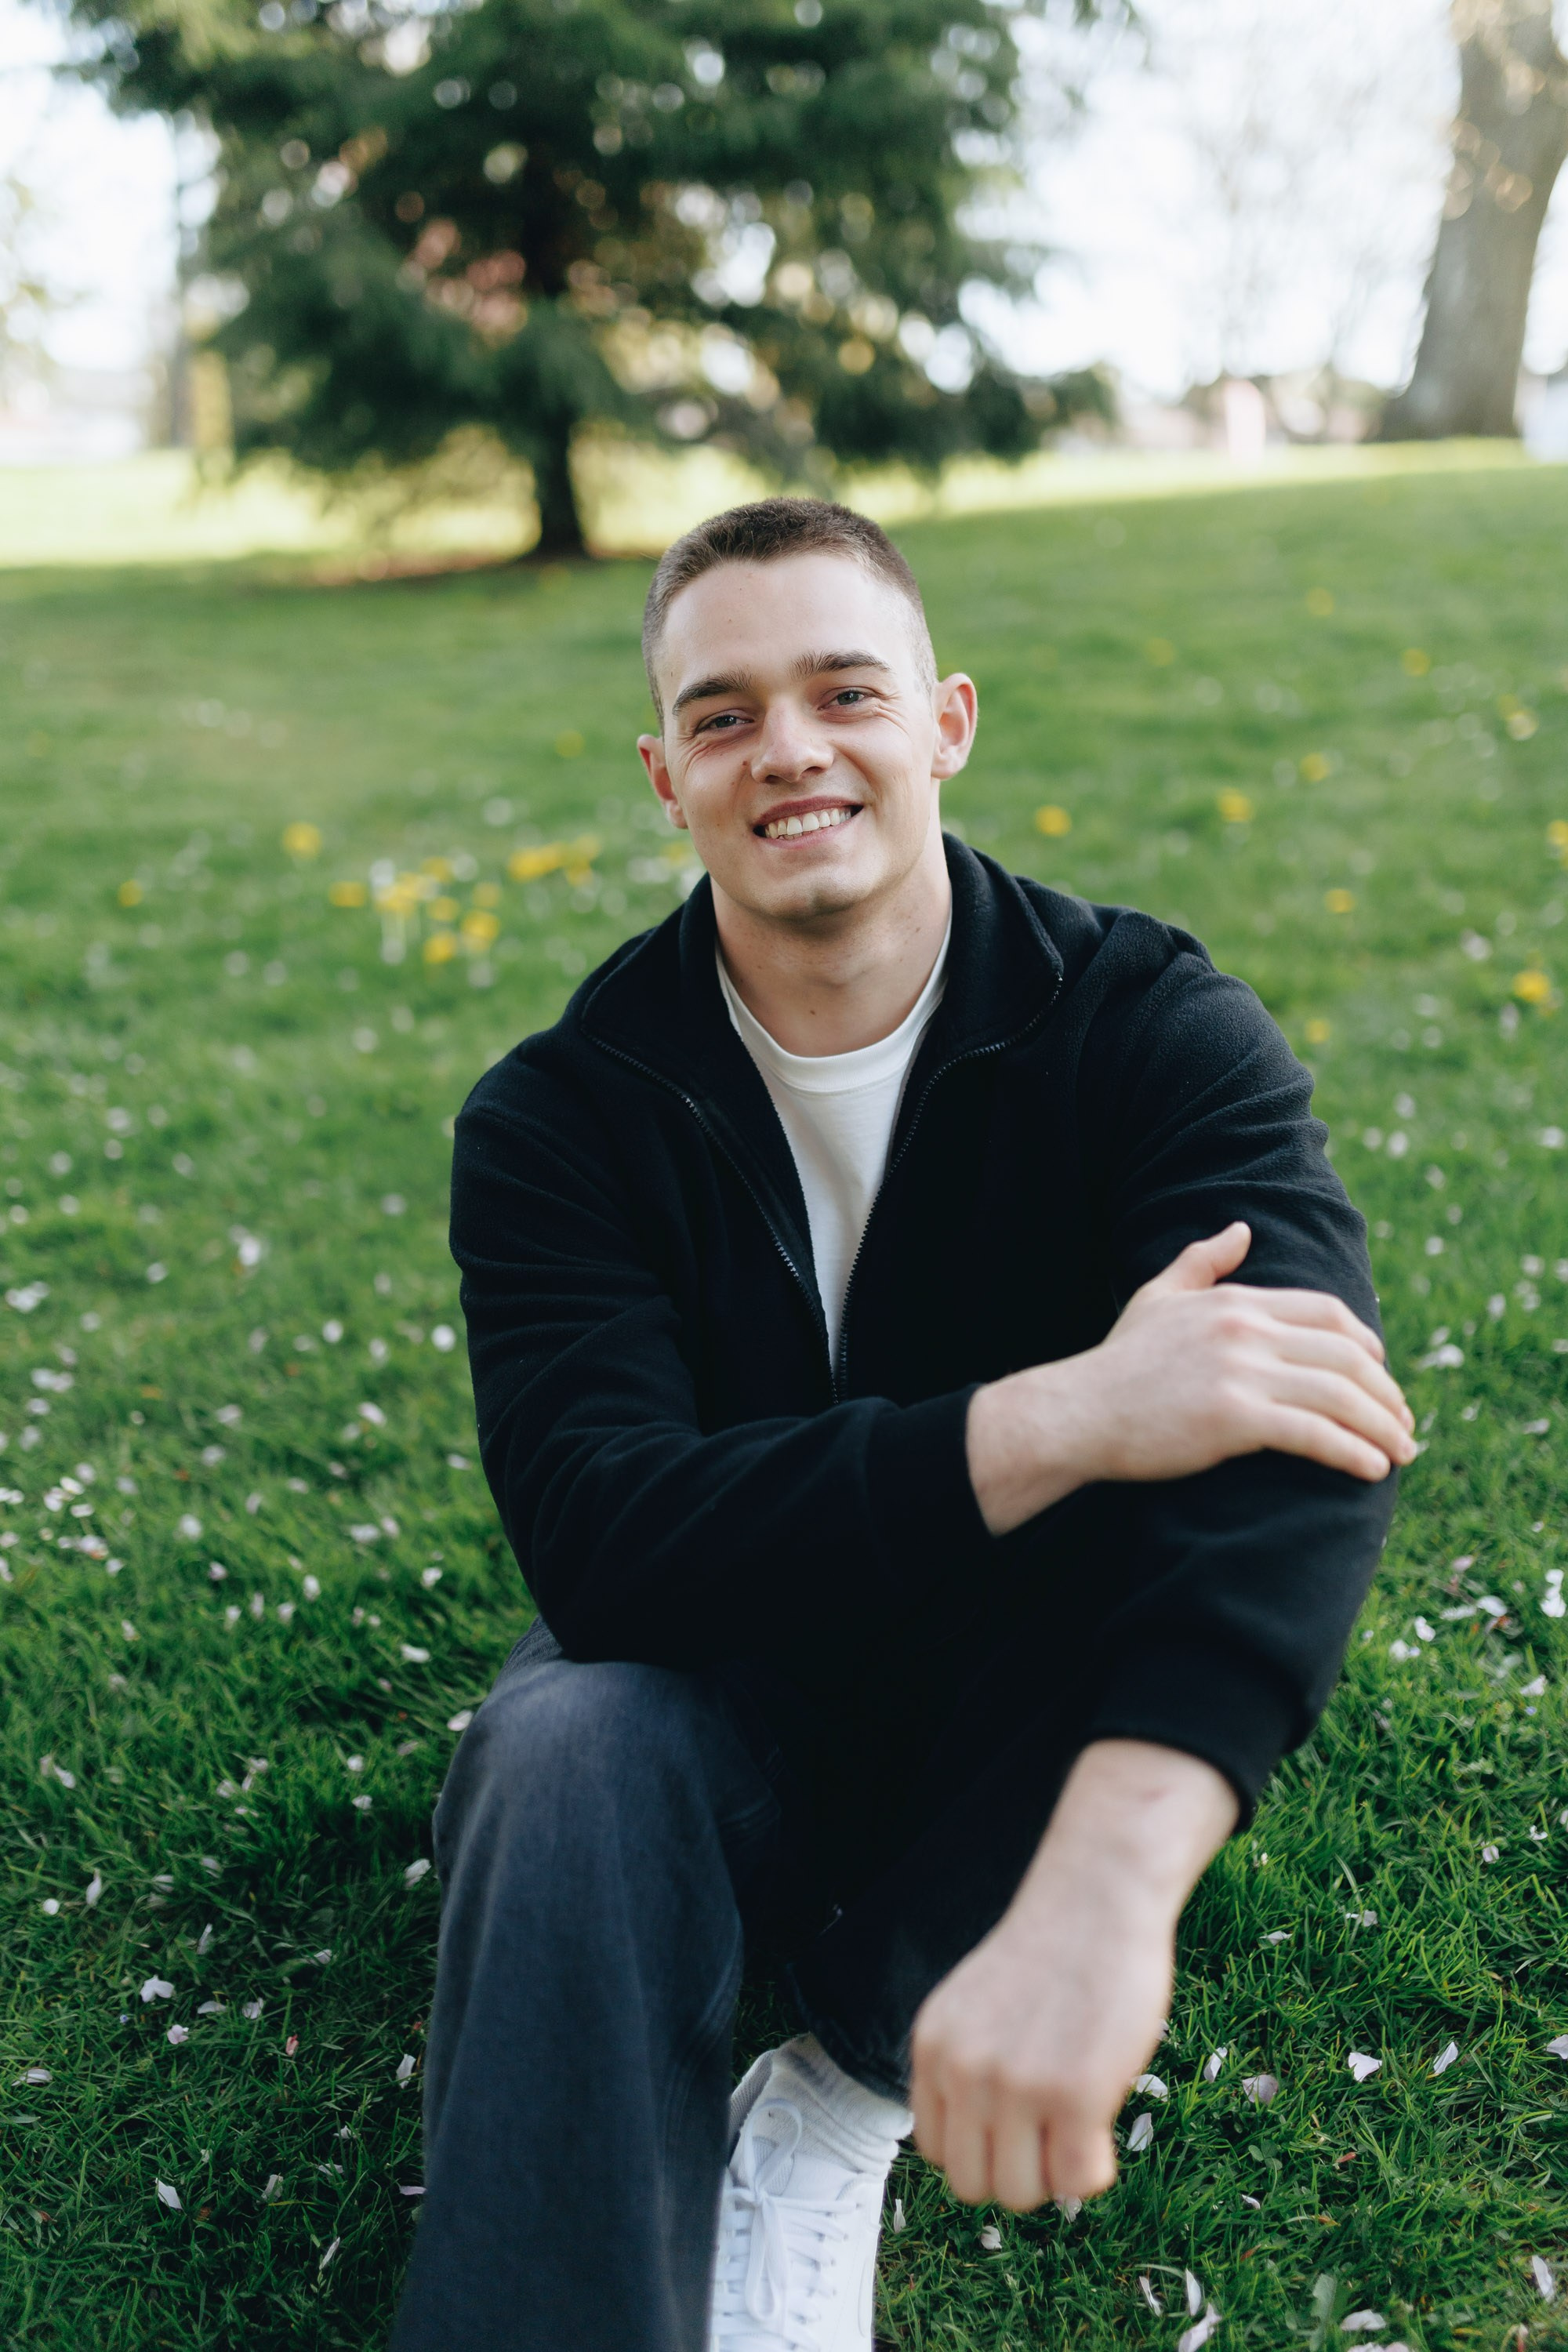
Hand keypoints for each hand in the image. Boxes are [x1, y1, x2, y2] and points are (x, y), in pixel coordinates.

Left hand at [910, 1741, 1234, 2210]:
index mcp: (932, 2049)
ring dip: (1055, 2171)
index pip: (935, 2149)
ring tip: (1077, 2121)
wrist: (1095, 1899)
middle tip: (1052, 2129)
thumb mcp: (975, 2009)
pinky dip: (1094, 2168)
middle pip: (974, 2184)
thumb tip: (981, 2146)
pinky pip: (1077, 2181)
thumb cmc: (1049, 1954)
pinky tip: (1102, 2120)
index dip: (982, 2147)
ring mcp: (1016, 2087)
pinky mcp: (1074, 2096)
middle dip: (1017, 2169)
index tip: (1016, 2124)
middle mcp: (963, 2071)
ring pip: (1022, 2193)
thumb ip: (965, 2068)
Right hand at [966, 1221, 1414, 1535]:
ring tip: (1402, 1453)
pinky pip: (1315, 1434)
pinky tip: (1373, 1471)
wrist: (1078, 1412)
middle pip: (1347, 1356)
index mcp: (1236, 1301)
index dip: (1367, 1345)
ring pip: (1341, 1396)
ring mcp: (1241, 1372)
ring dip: (1383, 1427)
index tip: (1382, 1375)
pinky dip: (1353, 1453)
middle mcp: (1246, 1330)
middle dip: (1387, 1394)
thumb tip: (1242, 1230)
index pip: (1328, 1314)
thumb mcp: (1159, 1296)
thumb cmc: (1118, 1362)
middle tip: (1404, 1424)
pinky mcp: (1235, 1418)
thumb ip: (1201, 1260)